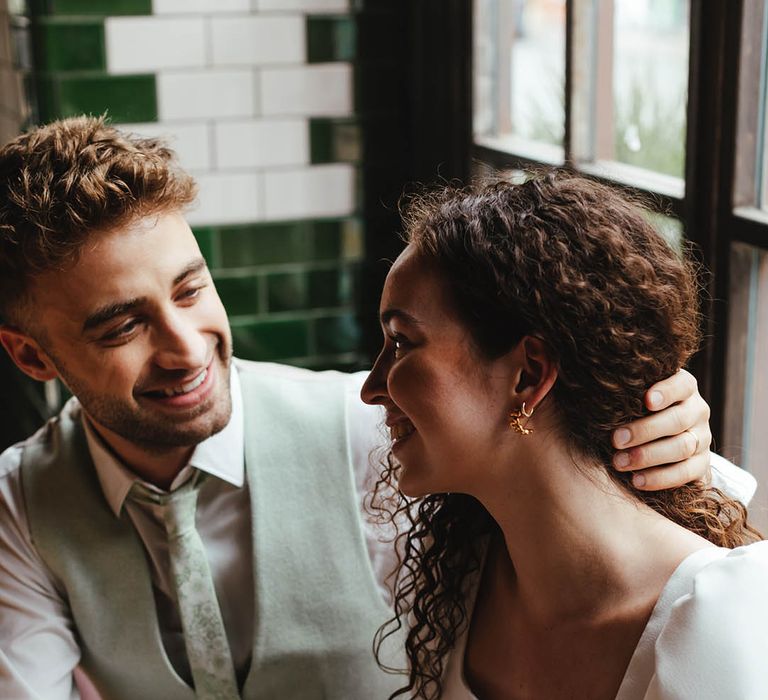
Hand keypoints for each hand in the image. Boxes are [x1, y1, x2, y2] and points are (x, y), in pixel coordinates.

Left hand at [611, 369, 711, 490]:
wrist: (665, 439)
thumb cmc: (639, 410)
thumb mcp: (637, 398)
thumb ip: (628, 395)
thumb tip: (594, 398)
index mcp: (684, 388)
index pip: (682, 385)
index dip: (666, 392)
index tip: (646, 401)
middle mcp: (697, 411)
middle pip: (677, 420)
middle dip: (644, 431)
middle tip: (615, 440)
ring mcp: (702, 438)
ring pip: (682, 447)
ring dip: (648, 456)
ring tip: (620, 462)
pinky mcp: (702, 463)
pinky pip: (687, 473)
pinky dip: (661, 478)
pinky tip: (637, 480)